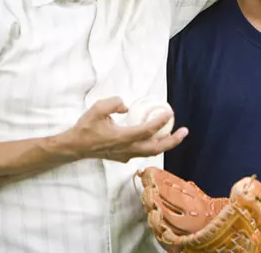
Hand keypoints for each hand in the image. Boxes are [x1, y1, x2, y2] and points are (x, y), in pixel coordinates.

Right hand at [58, 96, 187, 162]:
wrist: (75, 147)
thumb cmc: (85, 128)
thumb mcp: (97, 109)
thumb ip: (114, 103)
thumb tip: (126, 106)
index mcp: (122, 138)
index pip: (147, 131)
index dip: (160, 122)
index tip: (169, 112)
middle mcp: (127, 149)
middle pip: (156, 148)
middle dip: (173, 140)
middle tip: (185, 131)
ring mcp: (126, 155)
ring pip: (151, 152)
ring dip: (166, 144)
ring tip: (177, 134)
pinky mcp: (123, 157)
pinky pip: (143, 152)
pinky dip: (154, 145)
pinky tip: (158, 137)